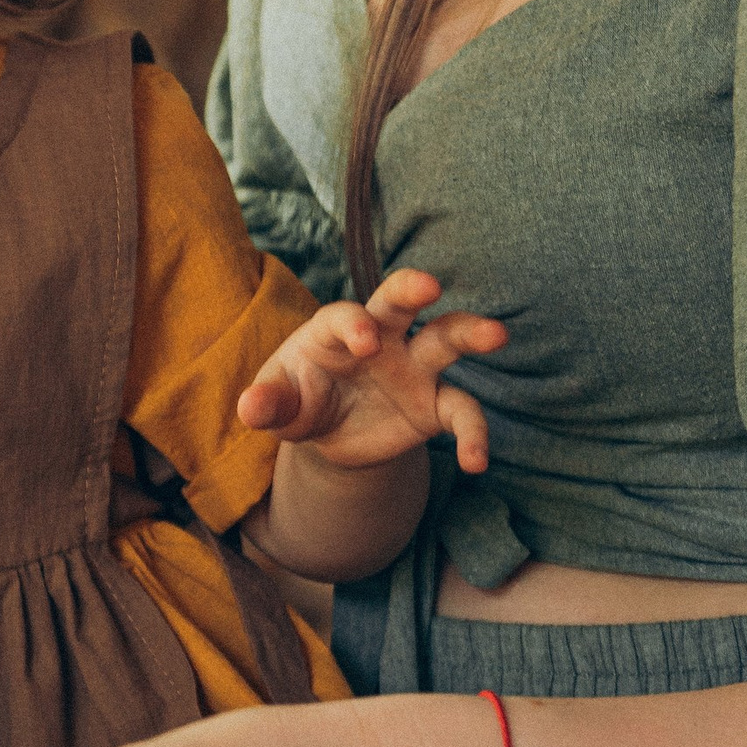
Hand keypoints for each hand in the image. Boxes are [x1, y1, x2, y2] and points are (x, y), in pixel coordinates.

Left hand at [235, 268, 504, 476]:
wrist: (331, 433)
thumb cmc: (298, 401)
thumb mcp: (279, 406)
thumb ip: (267, 404)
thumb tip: (250, 408)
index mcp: (336, 329)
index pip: (345, 316)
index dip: (355, 324)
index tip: (365, 343)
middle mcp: (382, 337)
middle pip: (399, 301)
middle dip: (412, 288)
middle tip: (429, 284)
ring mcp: (414, 367)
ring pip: (446, 338)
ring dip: (471, 332)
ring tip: (496, 334)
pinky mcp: (436, 404)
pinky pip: (462, 412)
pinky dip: (474, 434)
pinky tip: (475, 462)